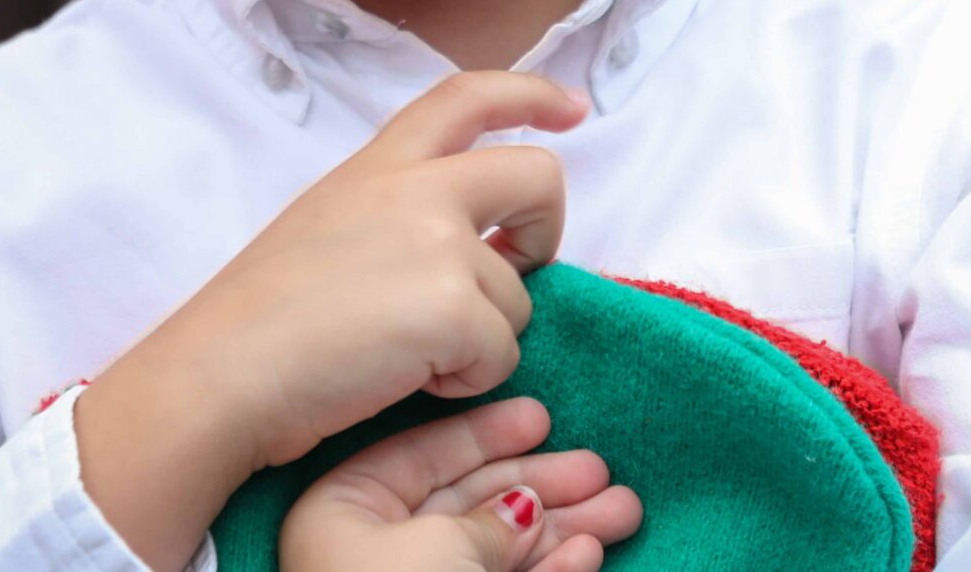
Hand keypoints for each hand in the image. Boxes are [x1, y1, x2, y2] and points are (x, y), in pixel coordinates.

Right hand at [161, 70, 585, 468]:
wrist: (221, 374)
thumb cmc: (260, 320)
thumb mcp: (328, 224)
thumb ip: (397, 212)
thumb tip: (474, 242)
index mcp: (379, 165)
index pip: (467, 95)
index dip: (530, 93)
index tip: (570, 107)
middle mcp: (416, 188)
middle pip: (537, 175)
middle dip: (550, 225)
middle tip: (523, 267)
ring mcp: (438, 243)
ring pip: (519, 293)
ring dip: (482, 335)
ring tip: (406, 353)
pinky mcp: (451, 308)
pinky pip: (503, 352)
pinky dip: (469, 380)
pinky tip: (407, 379)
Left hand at [280, 397, 641, 571]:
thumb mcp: (442, 547)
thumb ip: (489, 519)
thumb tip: (524, 508)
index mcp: (346, 512)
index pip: (424, 454)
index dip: (489, 434)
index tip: (543, 418)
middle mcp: (376, 551)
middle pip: (472, 502)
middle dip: (544, 487)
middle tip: (605, 472)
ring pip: (497, 550)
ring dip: (562, 530)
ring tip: (624, 510)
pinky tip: (590, 552)